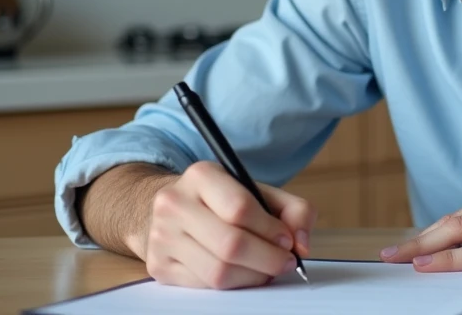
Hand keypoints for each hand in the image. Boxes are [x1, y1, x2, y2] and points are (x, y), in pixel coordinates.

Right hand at [143, 161, 315, 288]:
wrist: (172, 207)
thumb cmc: (221, 200)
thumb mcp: (258, 190)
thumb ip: (292, 209)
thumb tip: (302, 243)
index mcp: (201, 175)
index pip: (240, 208)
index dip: (270, 229)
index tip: (288, 240)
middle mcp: (174, 203)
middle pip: (230, 245)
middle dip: (268, 259)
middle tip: (286, 262)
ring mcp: (162, 236)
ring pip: (218, 272)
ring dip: (254, 276)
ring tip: (268, 269)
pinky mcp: (159, 265)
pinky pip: (205, 286)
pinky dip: (234, 284)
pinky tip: (245, 273)